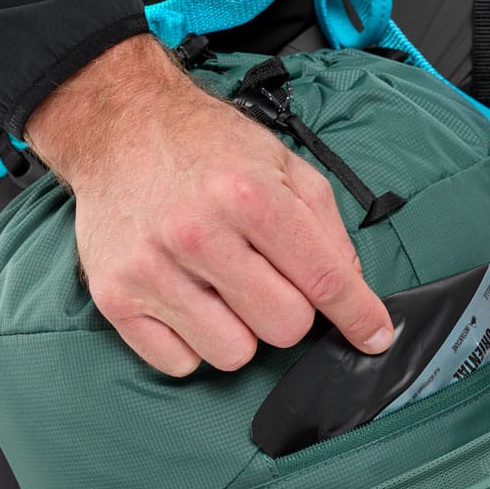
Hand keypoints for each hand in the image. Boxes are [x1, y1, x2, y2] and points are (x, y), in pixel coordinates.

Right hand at [24, 34, 393, 375]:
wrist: (119, 125)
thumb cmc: (208, 149)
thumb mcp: (284, 165)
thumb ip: (327, 228)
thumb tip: (352, 293)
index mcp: (249, 196)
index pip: (324, 281)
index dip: (359, 316)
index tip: (374, 336)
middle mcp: (198, 233)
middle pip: (283, 328)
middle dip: (288, 311)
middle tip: (267, 280)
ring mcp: (151, 269)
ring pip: (233, 354)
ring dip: (239, 331)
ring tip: (222, 288)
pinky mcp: (115, 296)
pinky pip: (180, 363)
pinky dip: (193, 343)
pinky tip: (187, 301)